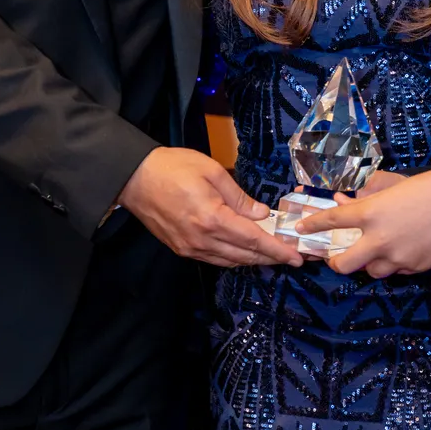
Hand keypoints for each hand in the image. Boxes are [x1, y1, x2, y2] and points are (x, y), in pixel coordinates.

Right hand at [119, 147, 300, 268]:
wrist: (134, 178)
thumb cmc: (173, 167)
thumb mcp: (212, 171)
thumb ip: (239, 196)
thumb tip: (261, 214)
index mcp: (212, 219)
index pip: (253, 240)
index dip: (277, 250)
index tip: (296, 258)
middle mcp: (202, 240)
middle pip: (244, 256)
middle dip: (270, 258)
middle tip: (291, 258)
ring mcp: (189, 248)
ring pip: (229, 262)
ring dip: (252, 260)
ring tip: (272, 255)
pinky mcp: (180, 248)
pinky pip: (214, 259)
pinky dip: (232, 258)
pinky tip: (243, 252)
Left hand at [296, 169, 430, 277]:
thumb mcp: (396, 187)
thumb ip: (371, 197)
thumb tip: (348, 201)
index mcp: (372, 213)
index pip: (332, 220)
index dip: (313, 224)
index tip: (301, 228)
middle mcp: (379, 239)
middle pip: (343, 264)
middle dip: (335, 262)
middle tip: (337, 256)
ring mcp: (397, 257)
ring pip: (371, 272)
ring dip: (369, 263)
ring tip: (377, 252)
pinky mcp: (415, 267)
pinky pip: (397, 271)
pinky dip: (395, 264)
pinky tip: (403, 251)